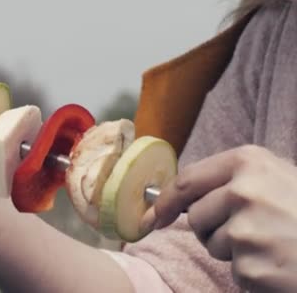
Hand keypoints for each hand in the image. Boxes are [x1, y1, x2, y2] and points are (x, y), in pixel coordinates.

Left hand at [144, 145, 296, 291]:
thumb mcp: (275, 178)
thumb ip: (230, 180)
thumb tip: (174, 197)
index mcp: (248, 162)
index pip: (186, 180)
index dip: (165, 201)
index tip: (154, 217)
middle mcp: (244, 190)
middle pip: (196, 216)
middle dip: (212, 228)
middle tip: (252, 230)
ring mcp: (248, 228)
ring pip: (214, 245)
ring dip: (235, 251)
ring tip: (273, 243)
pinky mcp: (253, 264)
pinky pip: (236, 270)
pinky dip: (253, 272)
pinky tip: (280, 262)